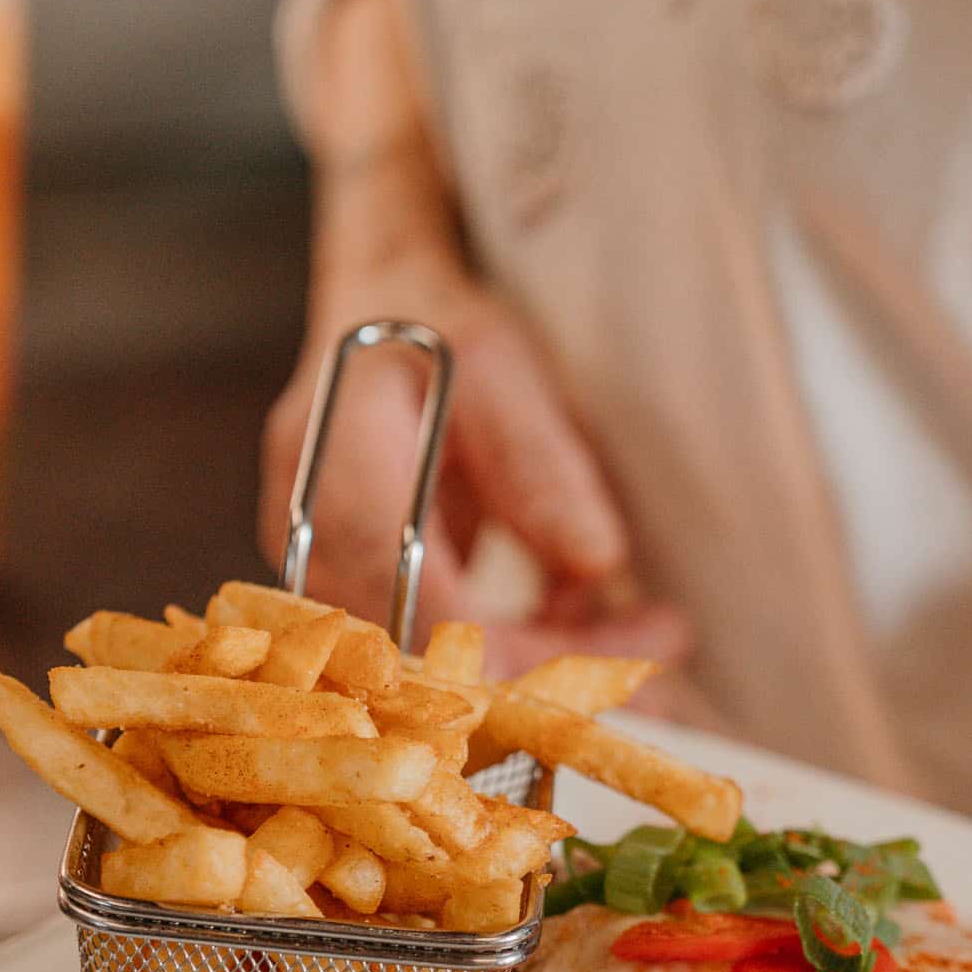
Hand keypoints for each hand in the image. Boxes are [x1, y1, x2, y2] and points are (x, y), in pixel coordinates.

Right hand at [259, 252, 690, 673]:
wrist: (372, 302)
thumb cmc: (434, 323)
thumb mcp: (499, 363)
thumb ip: (538, 461)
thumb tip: (597, 564)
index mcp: (338, 464)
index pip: (424, 605)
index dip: (524, 651)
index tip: (632, 650)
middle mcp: (308, 532)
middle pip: (431, 652)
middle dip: (553, 669)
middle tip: (663, 646)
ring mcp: (319, 568)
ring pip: (435, 664)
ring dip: (545, 664)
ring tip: (646, 632)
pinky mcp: (349, 589)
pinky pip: (434, 646)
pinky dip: (517, 645)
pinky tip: (583, 615)